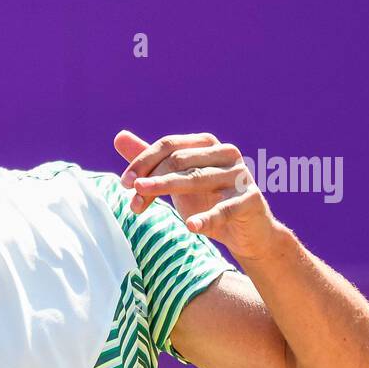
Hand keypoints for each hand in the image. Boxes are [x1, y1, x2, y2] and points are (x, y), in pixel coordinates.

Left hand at [113, 130, 285, 262]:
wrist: (246, 231)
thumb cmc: (208, 201)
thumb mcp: (176, 180)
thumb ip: (151, 161)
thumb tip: (118, 136)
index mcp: (207, 144)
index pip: (169, 145)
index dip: (143, 162)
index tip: (125, 183)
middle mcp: (225, 153)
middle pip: (180, 160)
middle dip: (151, 180)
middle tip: (132, 203)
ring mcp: (240, 175)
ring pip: (196, 178)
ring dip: (164, 190)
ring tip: (140, 204)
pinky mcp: (249, 200)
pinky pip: (224, 208)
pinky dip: (206, 218)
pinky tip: (190, 226)